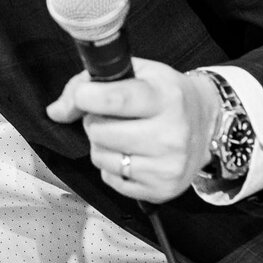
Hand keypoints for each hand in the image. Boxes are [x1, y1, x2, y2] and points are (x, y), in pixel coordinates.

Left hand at [46, 56, 212, 201]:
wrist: (207, 124)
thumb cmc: (164, 94)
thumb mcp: (137, 73)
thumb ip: (90, 83)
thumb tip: (56, 111)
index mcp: (165, 98)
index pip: (116, 99)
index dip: (86, 96)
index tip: (83, 95)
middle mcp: (171, 134)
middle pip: (100, 131)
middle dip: (95, 121)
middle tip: (112, 116)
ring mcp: (167, 166)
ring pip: (101, 157)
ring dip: (102, 145)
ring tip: (123, 134)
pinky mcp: (161, 190)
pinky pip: (110, 179)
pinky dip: (113, 167)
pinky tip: (132, 154)